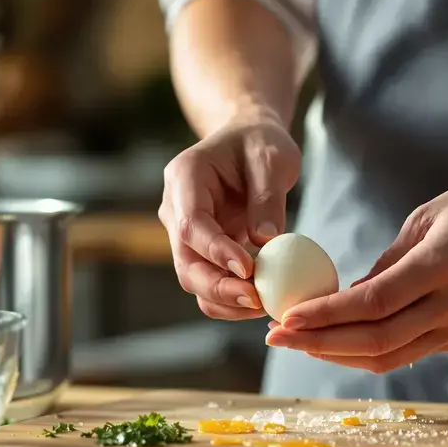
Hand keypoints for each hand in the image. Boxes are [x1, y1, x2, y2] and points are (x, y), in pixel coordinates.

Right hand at [159, 112, 300, 319]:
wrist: (248, 141)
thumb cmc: (259, 143)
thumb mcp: (272, 158)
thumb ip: (267, 197)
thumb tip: (265, 240)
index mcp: (184, 177)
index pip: (191, 224)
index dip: (216, 251)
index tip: (248, 269)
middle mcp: (175, 208)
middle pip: (184, 261)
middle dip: (218, 287)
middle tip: (256, 300)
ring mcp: (183, 234)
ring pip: (193, 279)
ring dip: (224, 299)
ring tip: (263, 305)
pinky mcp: (200, 251)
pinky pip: (209, 282)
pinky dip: (231, 298)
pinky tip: (261, 301)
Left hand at [265, 176, 447, 370]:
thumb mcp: (427, 217)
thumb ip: (386, 262)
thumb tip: (343, 296)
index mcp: (443, 266)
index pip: (372, 303)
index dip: (325, 316)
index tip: (285, 316)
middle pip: (375, 340)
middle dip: (317, 342)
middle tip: (274, 336)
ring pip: (388, 356)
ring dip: (336, 353)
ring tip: (296, 341)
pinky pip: (406, 352)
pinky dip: (366, 351)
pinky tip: (334, 340)